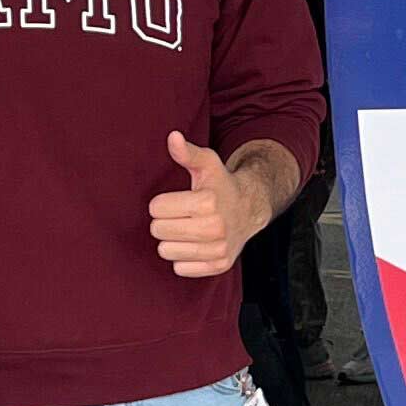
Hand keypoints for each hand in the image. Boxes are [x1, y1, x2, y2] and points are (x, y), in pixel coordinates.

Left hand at [149, 133, 269, 277]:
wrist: (249, 208)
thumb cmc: (221, 184)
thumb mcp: (206, 164)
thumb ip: (187, 153)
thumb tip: (173, 137)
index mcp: (207, 201)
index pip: (156, 209)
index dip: (162, 203)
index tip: (177, 200)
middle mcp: (215, 228)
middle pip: (158, 231)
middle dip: (165, 221)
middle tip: (181, 215)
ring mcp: (218, 249)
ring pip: (166, 251)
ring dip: (172, 241)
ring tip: (187, 230)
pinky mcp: (219, 266)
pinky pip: (180, 268)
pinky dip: (184, 258)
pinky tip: (196, 244)